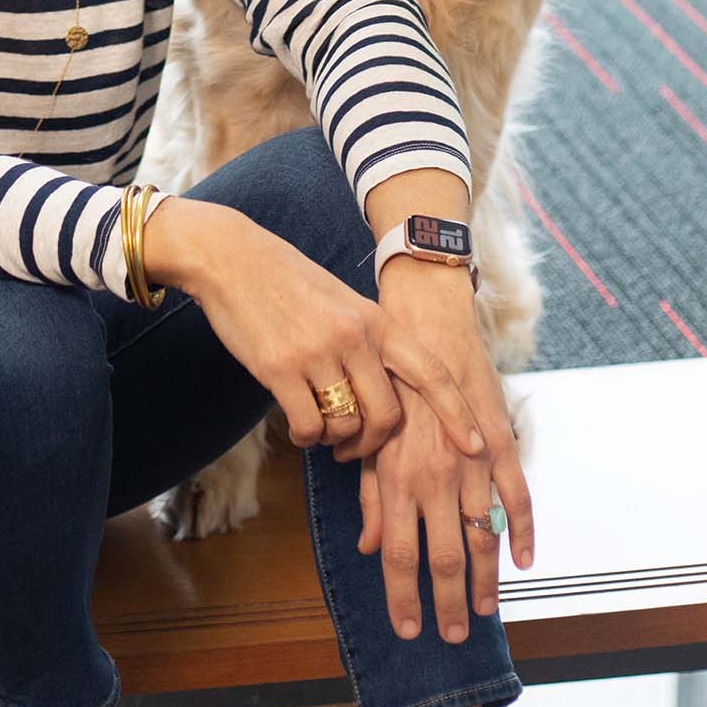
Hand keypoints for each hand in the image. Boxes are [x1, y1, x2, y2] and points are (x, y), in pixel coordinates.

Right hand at [163, 202, 488, 463]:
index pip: (431, 373)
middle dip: (372, 444)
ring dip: (333, 440)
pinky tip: (296, 426)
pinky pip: (308, 426)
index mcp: (375, 320)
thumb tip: (383, 390)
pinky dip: (305, 436)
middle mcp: (354, 336)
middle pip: (388, 415)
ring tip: (318, 431)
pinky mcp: (280, 368)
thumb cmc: (285, 281)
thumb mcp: (341, 302)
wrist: (231, 257)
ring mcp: (317, 352)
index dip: (457, 413)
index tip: (476, 447)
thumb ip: (366, 339)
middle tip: (351, 448)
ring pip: (346, 426)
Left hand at [337, 261, 533, 641]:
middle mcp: (434, 477)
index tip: (409, 632)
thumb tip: (371, 547)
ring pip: (483, 536)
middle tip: (453, 636)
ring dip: (486, 580)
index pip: (399, 554)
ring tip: (485, 612)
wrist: (426, 329)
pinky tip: (524, 563)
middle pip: (443, 557)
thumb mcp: (370, 441)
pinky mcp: (500, 444)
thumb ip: (372, 497)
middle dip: (448, 603)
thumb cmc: (389, 387)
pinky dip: (524, 533)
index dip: (403, 597)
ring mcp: (470, 463)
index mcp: (396, 477)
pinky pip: (518, 498)